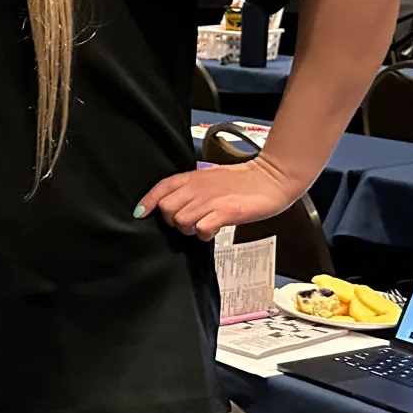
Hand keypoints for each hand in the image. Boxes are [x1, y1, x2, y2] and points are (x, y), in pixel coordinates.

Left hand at [136, 156, 304, 240]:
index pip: (160, 188)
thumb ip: (191, 189)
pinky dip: (203, 234)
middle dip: (172, 220)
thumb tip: (173, 204)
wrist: (271, 178)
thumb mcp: (209, 179)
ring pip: (181, 221)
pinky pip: (200, 228)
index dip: (147, 202)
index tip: (140, 213)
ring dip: (188, 229)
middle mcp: (197, 188)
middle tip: (186, 223)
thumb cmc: (242, 181)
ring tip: (202, 226)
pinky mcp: (226, 212)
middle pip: (166, 209)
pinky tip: (212, 231)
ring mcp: (211, 200)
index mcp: (192, 177)